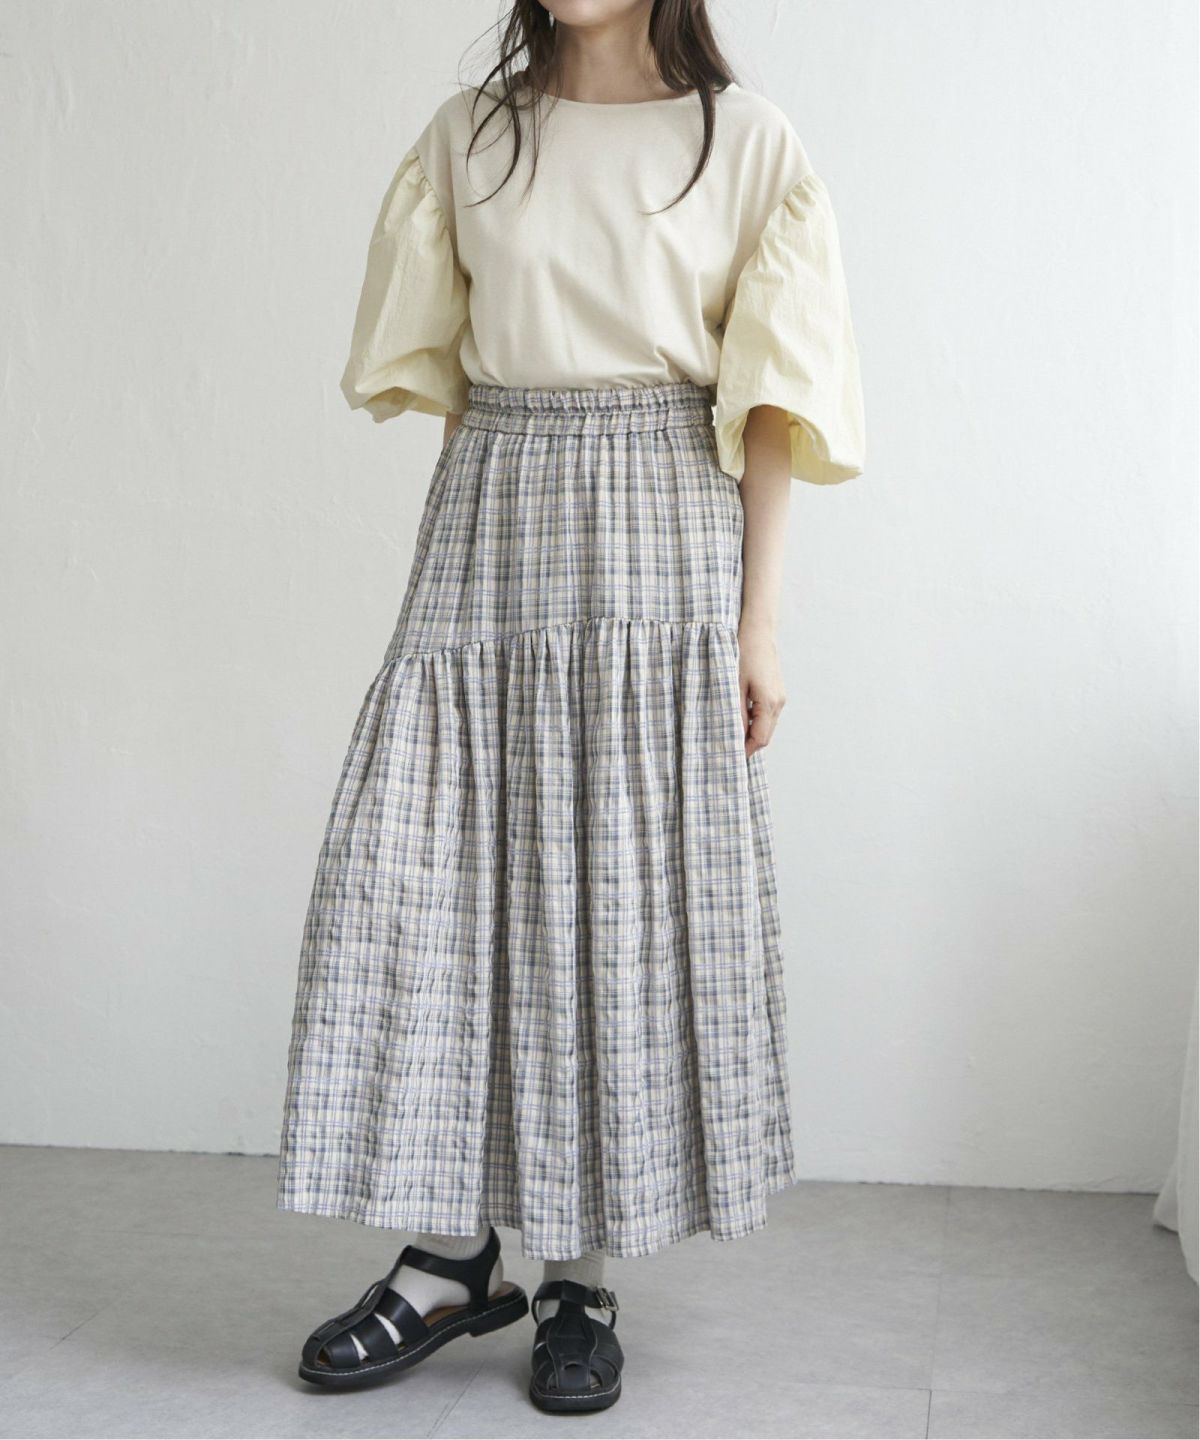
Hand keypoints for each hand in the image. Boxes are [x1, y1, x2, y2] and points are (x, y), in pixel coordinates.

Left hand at [738, 621, 786, 756]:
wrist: (758, 632)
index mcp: (769, 703)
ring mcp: (780, 697)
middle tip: (728, 749)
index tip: (730, 756)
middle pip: (765, 735)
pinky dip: (756, 722)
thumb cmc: (744, 654)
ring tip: (731, 734)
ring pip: (767, 726)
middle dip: (749, 744)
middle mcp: (778, 703)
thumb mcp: (734, 684)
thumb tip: (732, 735)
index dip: (746, 750)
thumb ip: (735, 711)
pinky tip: (740, 718)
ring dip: (752, 733)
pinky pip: (767, 715)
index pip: (760, 738)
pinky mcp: (777, 692)